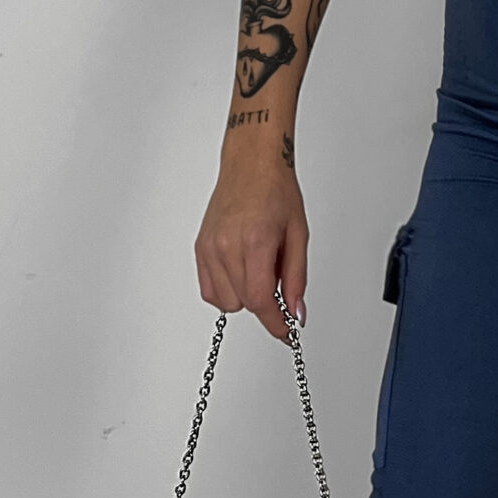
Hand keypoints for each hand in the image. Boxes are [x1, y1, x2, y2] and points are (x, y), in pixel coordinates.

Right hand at [196, 157, 307, 338]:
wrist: (251, 164)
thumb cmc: (276, 191)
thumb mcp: (298, 235)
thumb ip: (296, 279)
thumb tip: (296, 313)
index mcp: (254, 242)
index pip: (261, 300)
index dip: (275, 323)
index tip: (287, 334)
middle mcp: (225, 246)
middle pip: (244, 304)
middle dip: (266, 302)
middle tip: (278, 276)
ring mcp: (208, 248)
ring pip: (226, 302)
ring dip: (245, 296)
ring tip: (258, 266)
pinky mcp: (199, 248)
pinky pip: (210, 290)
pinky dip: (227, 289)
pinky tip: (241, 269)